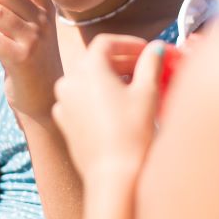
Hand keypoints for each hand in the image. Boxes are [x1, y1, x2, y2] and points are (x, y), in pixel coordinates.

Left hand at [52, 35, 163, 185]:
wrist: (114, 175)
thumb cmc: (132, 133)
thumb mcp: (147, 92)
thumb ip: (151, 63)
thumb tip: (155, 49)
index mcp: (87, 69)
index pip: (106, 43)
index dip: (128, 43)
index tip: (146, 51)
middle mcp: (69, 82)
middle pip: (96, 61)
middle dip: (122, 61)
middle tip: (146, 67)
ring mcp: (63, 103)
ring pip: (87, 80)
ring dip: (110, 78)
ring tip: (135, 87)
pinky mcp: (64, 123)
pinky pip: (81, 100)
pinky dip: (98, 96)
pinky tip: (118, 107)